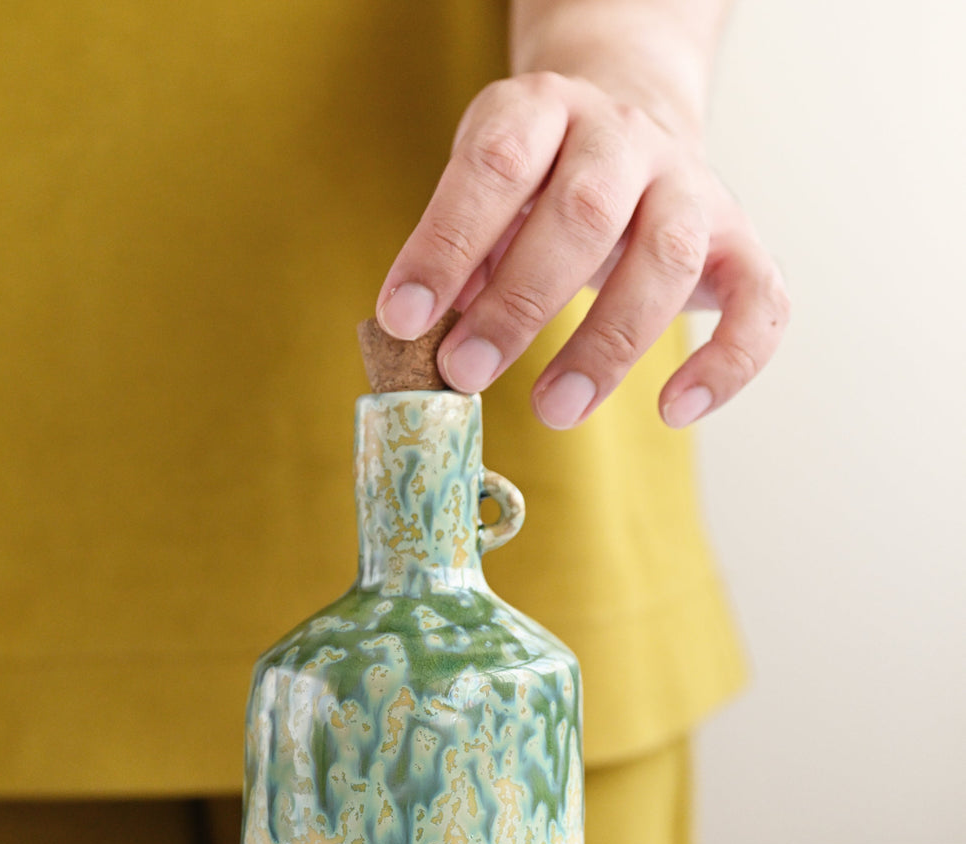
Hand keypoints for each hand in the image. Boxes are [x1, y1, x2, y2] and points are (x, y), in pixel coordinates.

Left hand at [375, 71, 788, 429]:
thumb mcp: (487, 197)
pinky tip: (673, 410)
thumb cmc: (539, 184)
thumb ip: (463, 253)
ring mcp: (691, 186)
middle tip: (467, 374)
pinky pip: (760, 302)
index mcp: (545, 111)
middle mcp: (625, 137)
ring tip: (554, 410)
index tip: (405, 319)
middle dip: (520, 302)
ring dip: (608, 344)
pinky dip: (726, 363)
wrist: (632, 127)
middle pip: (585, 211)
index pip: (495, 164)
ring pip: (667, 257)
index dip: (446, 242)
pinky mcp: (742, 242)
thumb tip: (433, 328)